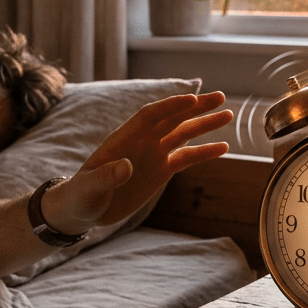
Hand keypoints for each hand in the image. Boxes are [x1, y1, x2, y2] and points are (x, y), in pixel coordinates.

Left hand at [41, 92, 232, 234]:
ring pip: (183, 134)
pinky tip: (223, 147)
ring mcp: (153, 154)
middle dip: (195, 107)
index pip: (151, 115)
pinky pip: (186, 158)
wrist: (82, 210)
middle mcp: (142, 142)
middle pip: (172, 118)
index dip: (171, 107)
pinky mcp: (160, 171)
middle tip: (220, 97)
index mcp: (123, 139)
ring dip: (204, 124)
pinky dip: (204, 152)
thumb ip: (106, 176)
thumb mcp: (89, 187)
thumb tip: (125, 167)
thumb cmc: (80, 196)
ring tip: (228, 114)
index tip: (192, 100)